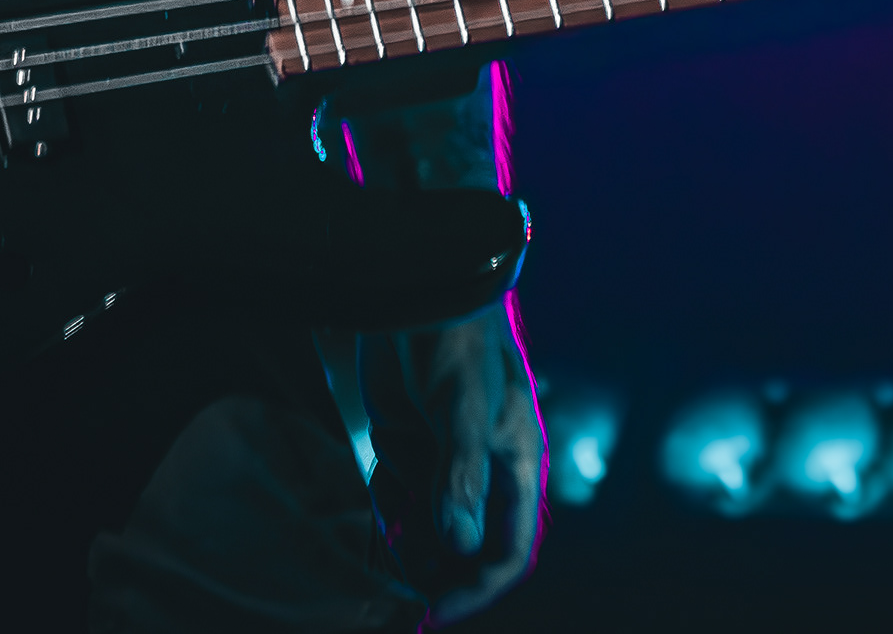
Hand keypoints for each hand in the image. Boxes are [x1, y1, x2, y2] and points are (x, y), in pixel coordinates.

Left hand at [366, 301, 545, 618]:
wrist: (414, 290)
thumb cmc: (455, 344)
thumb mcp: (461, 411)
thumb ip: (461, 478)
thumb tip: (460, 546)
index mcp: (513, 466)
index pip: (508, 549)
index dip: (477, 587)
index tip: (435, 611)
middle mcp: (482, 472)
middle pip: (464, 550)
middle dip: (431, 571)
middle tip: (391, 590)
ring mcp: (443, 460)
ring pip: (426, 528)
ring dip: (403, 539)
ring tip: (383, 528)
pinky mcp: (409, 445)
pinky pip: (398, 498)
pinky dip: (385, 504)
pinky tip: (379, 480)